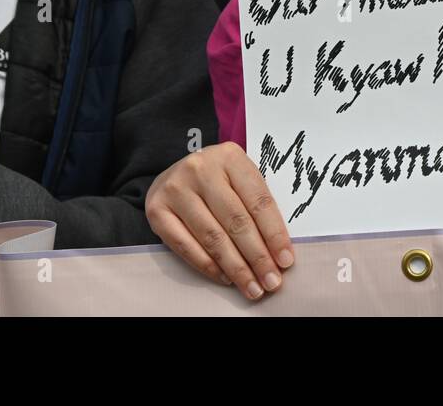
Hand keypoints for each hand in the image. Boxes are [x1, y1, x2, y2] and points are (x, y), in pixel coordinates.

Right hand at [146, 142, 293, 300]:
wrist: (174, 173)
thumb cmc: (217, 179)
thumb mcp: (239, 177)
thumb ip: (256, 205)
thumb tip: (278, 251)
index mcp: (230, 157)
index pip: (258, 201)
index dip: (275, 234)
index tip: (286, 261)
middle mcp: (201, 169)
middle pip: (236, 221)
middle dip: (257, 257)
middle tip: (271, 282)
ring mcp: (176, 189)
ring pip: (212, 237)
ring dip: (236, 268)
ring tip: (252, 286)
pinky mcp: (157, 210)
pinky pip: (185, 246)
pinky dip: (208, 266)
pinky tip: (225, 278)